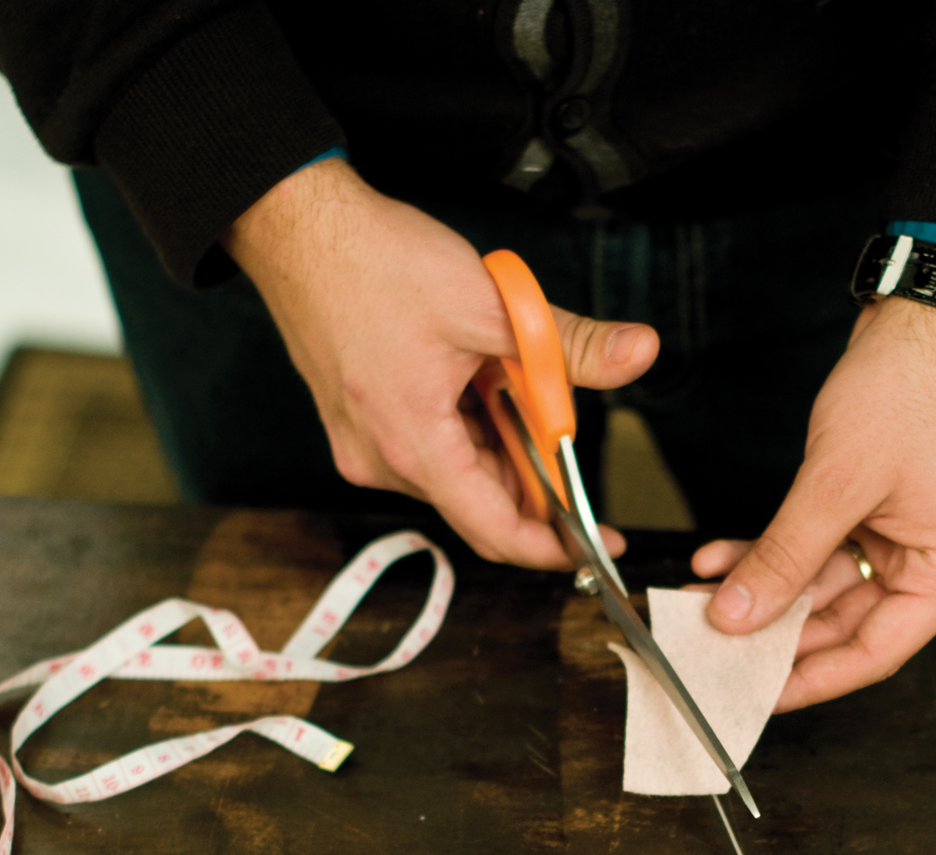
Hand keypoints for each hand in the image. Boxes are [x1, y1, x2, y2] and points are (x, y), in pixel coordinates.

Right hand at [221, 159, 658, 566]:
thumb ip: (571, 343)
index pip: (496, 530)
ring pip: (457, 476)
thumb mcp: (491, 305)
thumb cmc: (374, 262)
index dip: (555, 546)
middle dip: (535, 484)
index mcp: (412, 445)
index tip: (598, 546)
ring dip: (502, 450)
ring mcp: (365, 448)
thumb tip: (640, 352)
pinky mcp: (357, 428)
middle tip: (571, 447)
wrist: (295, 227)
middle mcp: (381, 462)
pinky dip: (469, 432)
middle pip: (480, 504)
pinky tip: (482, 387)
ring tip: (518, 390)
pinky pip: (428, 452)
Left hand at [691, 294, 935, 709]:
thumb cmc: (909, 389)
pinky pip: (820, 549)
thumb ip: (785, 559)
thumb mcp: (837, 483)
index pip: (874, 653)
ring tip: (701, 597)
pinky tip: (719, 557)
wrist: (930, 312)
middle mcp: (934, 563)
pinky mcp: (879, 510)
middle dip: (773, 633)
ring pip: (823, 587)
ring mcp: (907, 536)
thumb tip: (735, 619)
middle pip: (845, 625)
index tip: (754, 696)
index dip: (810, 679)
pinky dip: (772, 553)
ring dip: (763, 590)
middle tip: (711, 648)